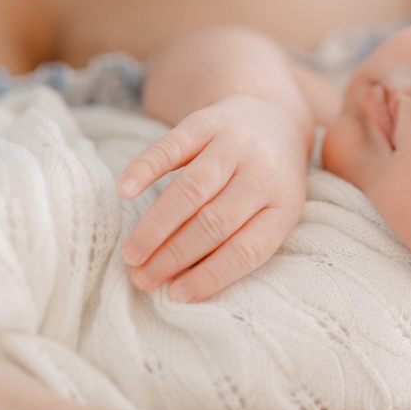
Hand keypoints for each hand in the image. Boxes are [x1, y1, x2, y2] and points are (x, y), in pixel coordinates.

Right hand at [116, 95, 310, 302]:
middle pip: (216, 221)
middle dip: (176, 255)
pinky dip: (146, 168)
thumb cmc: (263, 180)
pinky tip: (125, 191)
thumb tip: (183, 286)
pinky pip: (173, 145)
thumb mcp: (271, 210)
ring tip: (131, 254)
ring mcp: (236, 144)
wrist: (272, 114)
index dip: (212, 274)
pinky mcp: (207, 122)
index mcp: (285, 204)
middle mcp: (264, 172)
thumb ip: (237, 241)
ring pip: (194, 187)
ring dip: (158, 225)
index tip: (177, 295)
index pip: (249, 248)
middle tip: (142, 279)